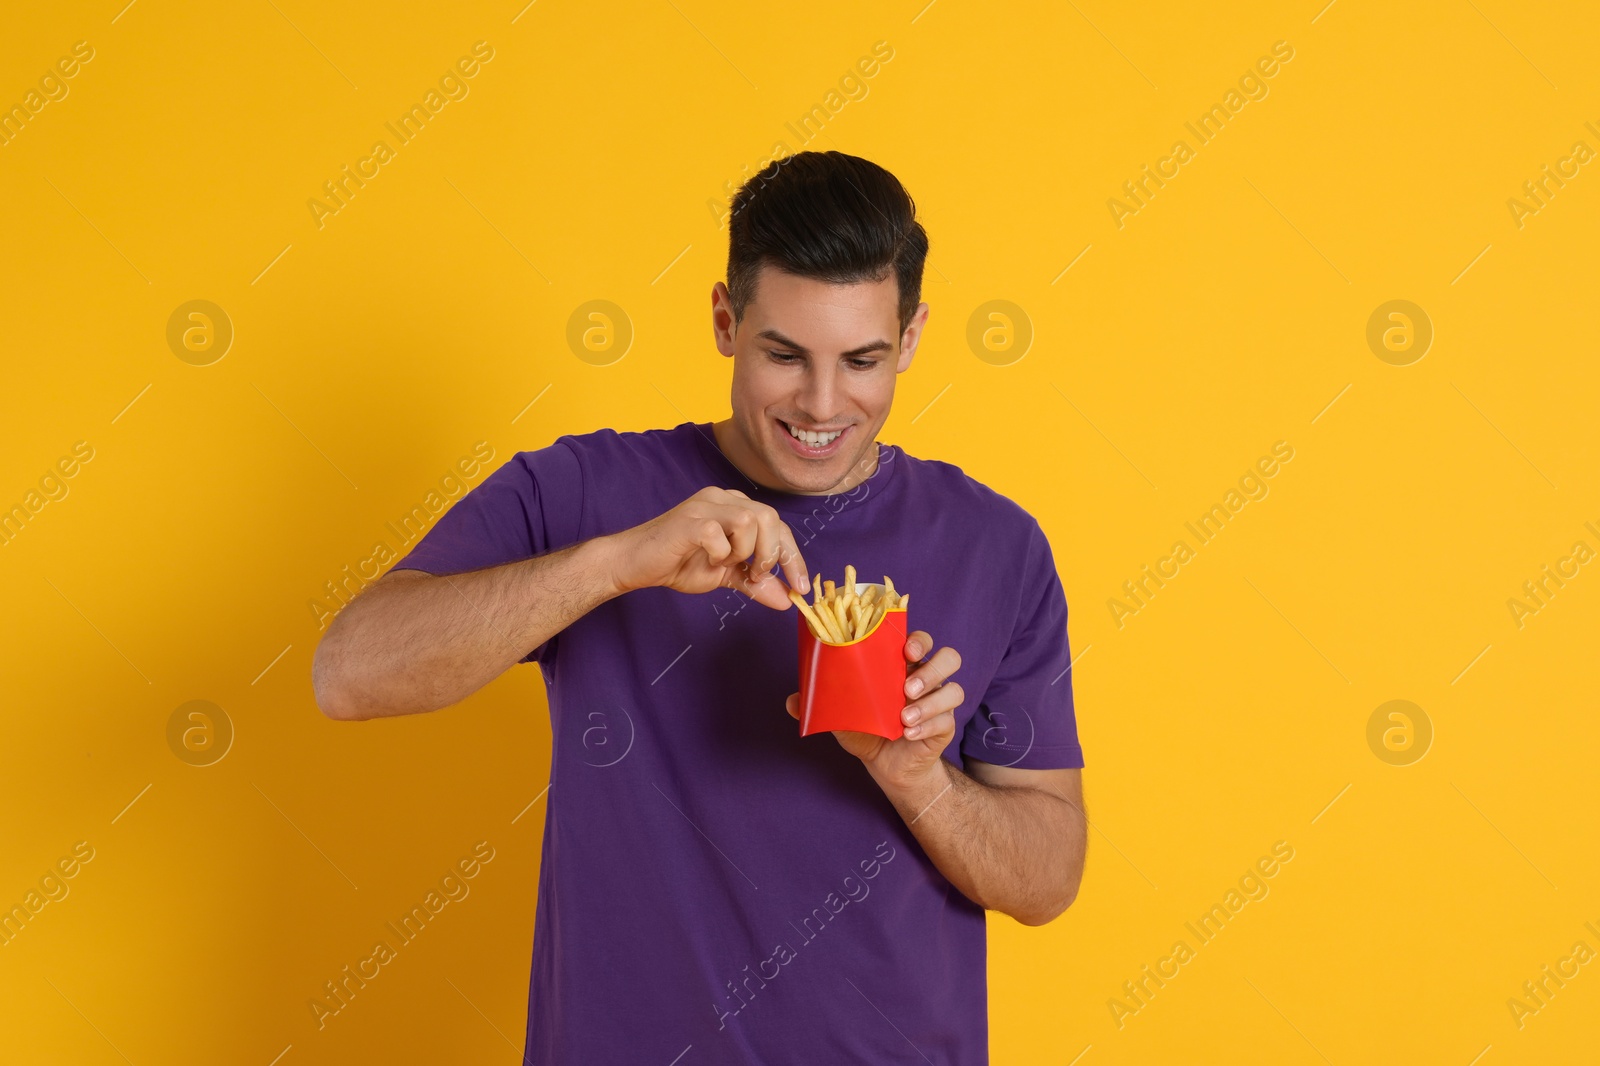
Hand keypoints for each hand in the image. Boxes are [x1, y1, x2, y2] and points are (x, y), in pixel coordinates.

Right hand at [608, 486, 809, 609]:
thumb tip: (787, 600)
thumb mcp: (725, 576)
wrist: (636, 564)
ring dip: (743, 552)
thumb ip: (755, 583)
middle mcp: (723, 498)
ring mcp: (705, 505)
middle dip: (771, 554)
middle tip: (753, 576)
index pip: (778, 525)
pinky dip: (720, 554)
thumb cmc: (678, 563)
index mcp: (735, 507)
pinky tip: (706, 560)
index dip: (793, 557)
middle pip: (770, 517)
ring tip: (723, 564)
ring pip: (749, 521)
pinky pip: (719, 534)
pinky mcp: (689, 519)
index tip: (800, 587)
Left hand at [786, 630, 963, 786]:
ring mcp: (938, 702)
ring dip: (931, 700)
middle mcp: (926, 678)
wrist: (886, 765)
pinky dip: (928, 725)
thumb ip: (822, 704)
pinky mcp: (945, 726)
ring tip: (905, 716)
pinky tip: (908, 734)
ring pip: (955, 688)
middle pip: (949, 657)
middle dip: (931, 668)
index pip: (919, 640)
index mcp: (902, 665)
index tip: (905, 649)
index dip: (918, 639)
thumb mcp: (842, 715)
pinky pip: (947, 720)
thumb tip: (791, 701)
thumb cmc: (866, 729)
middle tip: (906, 687)